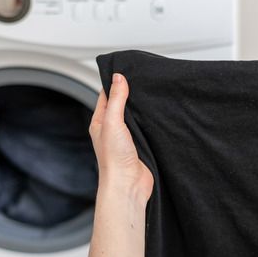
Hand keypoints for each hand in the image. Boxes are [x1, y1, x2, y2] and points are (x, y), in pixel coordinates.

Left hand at [89, 73, 153, 202]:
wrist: (128, 185)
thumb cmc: (114, 160)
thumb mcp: (113, 122)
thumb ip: (116, 100)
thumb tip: (118, 78)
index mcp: (100, 122)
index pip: (106, 96)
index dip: (115, 83)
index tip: (126, 71)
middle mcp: (112, 129)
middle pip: (122, 105)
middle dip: (131, 94)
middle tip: (143, 80)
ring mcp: (127, 138)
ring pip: (135, 117)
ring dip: (142, 109)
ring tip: (152, 95)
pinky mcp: (141, 146)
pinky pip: (147, 130)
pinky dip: (152, 123)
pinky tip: (158, 116)